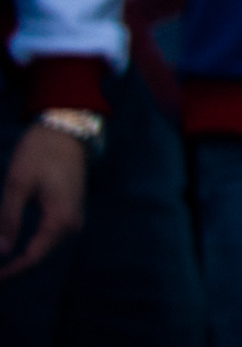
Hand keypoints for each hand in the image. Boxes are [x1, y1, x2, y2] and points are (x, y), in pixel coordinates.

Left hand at [0, 124, 86, 280]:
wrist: (67, 130)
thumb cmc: (40, 153)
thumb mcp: (18, 184)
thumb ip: (8, 220)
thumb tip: (0, 253)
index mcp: (61, 219)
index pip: (33, 257)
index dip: (9, 272)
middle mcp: (72, 224)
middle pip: (41, 257)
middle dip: (14, 268)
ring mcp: (73, 218)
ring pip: (46, 250)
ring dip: (22, 259)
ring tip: (0, 263)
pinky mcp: (70, 212)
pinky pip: (50, 239)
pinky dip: (31, 247)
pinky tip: (14, 247)